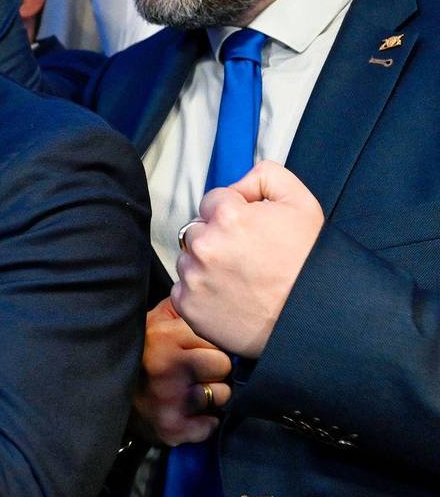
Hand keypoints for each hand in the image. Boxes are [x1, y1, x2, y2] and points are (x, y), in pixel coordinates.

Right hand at [132, 298, 232, 445]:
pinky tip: (188, 414)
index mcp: (164, 336)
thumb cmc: (142, 352)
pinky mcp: (171, 427)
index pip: (218, 337)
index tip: (198, 349)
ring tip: (190, 391)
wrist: (109, 393)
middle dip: (215, 369)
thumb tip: (219, 304)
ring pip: (222, 395)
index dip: (212, 344)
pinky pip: (210, 425)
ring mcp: (169, 399)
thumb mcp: (156, 320)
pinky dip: (203, 423)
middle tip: (195, 372)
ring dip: (212, 396)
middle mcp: (166, 366)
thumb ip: (185, 308)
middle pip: (224, 365)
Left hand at [174, 161, 324, 357]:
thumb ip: (265, 177)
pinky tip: (230, 297)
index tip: (250, 232)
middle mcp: (204, 245)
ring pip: (189, 259)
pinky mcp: (189, 306)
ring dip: (206, 265)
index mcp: (227, 216)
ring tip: (241, 280)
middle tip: (247, 257)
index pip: (213, 201)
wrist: (313, 319)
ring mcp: (194, 278)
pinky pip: (183, 290)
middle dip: (216, 238)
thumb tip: (239, 184)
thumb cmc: (309, 264)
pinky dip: (201, 293)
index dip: (233, 213)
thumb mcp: (301, 203)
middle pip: (197, 229)